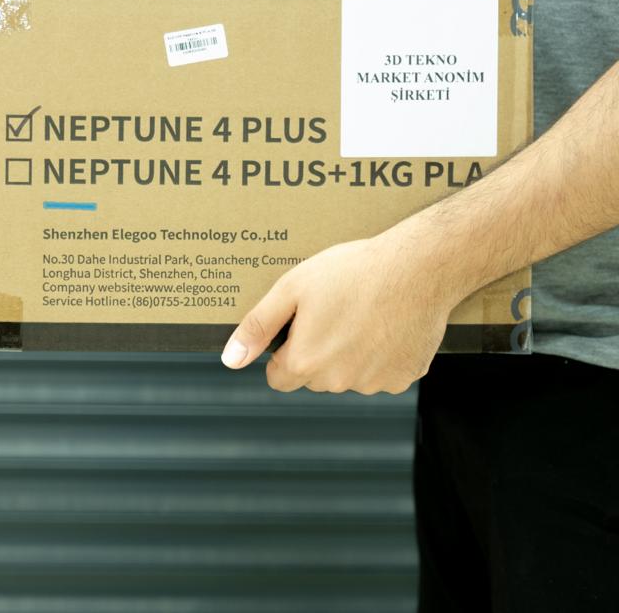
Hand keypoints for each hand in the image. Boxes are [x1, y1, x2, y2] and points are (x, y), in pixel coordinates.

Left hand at [219, 232, 456, 394]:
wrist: (418, 266)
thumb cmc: (351, 271)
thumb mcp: (291, 289)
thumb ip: (258, 327)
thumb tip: (231, 359)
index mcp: (306, 362)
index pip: (278, 378)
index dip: (283, 352)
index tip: (298, 327)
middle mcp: (339, 381)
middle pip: (313, 377)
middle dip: (315, 352)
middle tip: (332, 311)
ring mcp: (375, 382)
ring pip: (347, 376)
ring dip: (348, 354)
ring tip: (361, 313)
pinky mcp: (405, 377)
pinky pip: (381, 373)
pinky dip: (381, 354)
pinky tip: (385, 323)